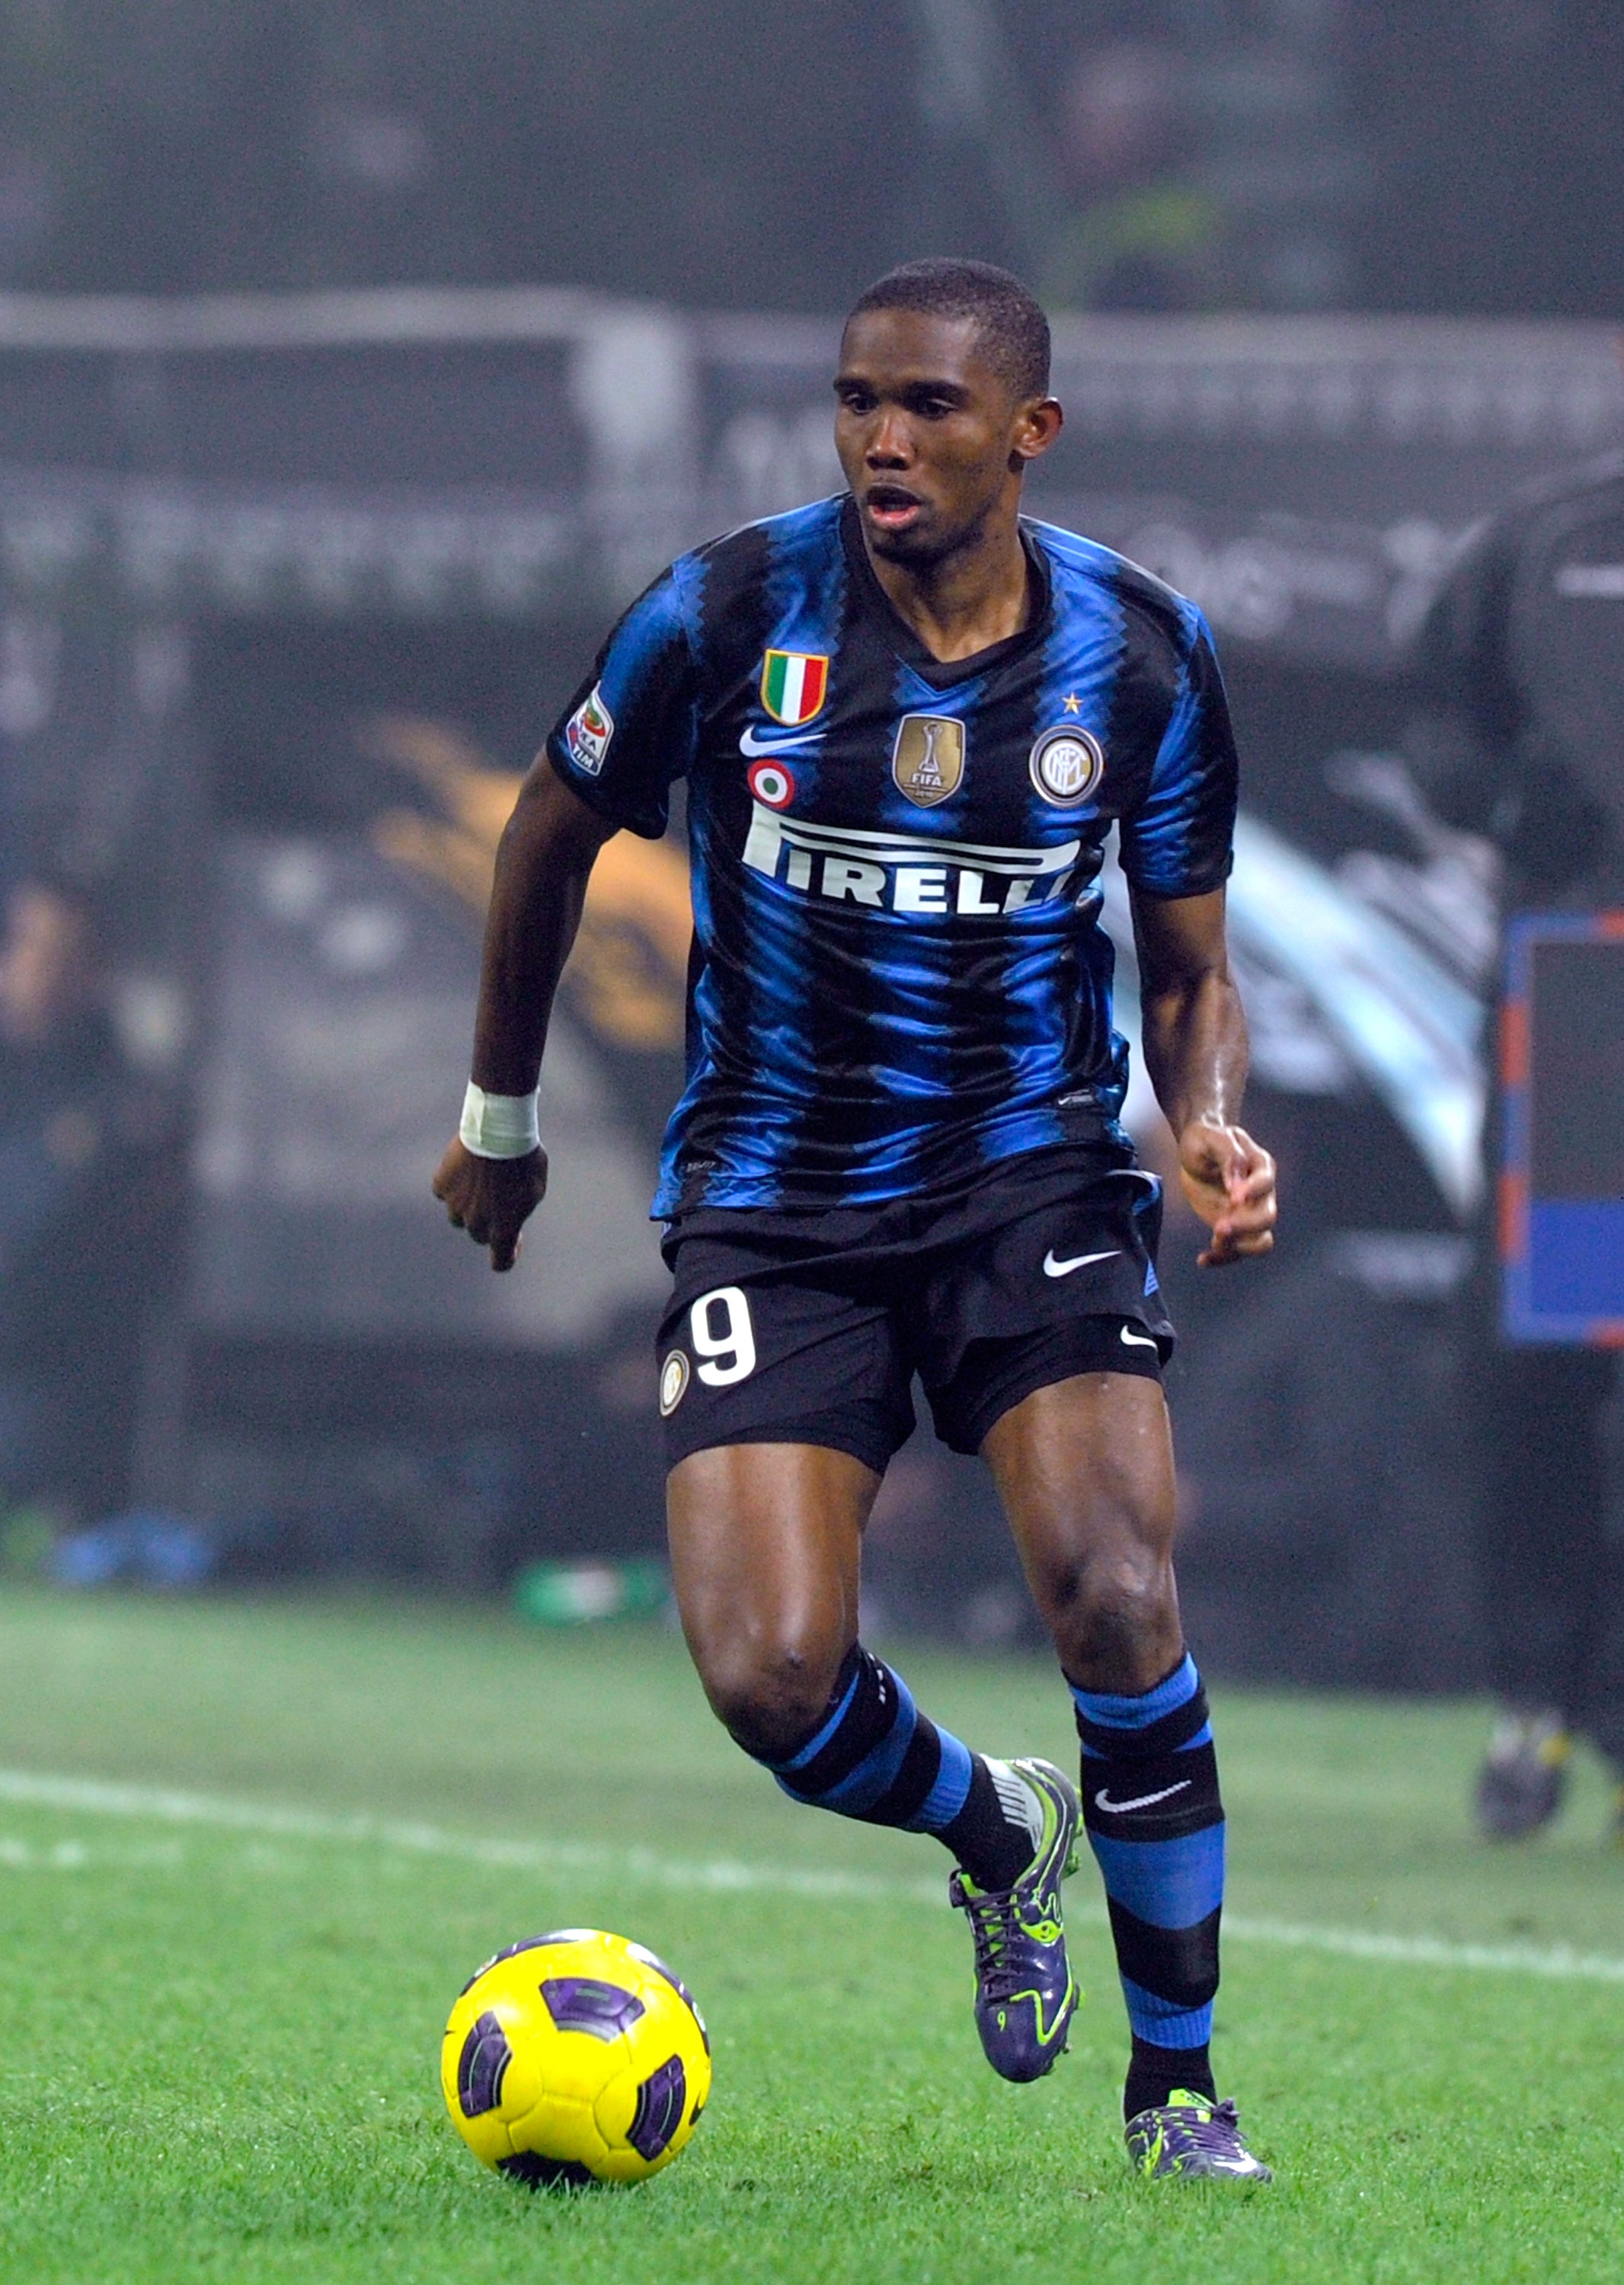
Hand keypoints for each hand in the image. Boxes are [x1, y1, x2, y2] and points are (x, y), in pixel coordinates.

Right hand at [432, 1138, 547, 1271]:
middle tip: (499, 1199)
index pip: (501, 1262)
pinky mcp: (442, 1184)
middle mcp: (477, 1222)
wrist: (499, 1129)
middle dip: (489, 1223)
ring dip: (469, 1206)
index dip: (508, 1255)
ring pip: (459, 1216)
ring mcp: (456, 1204)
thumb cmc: (524, 1159)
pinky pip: (445, 1192)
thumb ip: (520, 1211)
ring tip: (481, 1180)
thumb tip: (510, 1218)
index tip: (514, 1239)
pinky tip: (465, 1169)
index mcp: (504, 1228)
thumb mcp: (535, 1189)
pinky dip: (453, 1185)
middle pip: (479, 1235)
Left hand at [1176, 1118, 1276, 1267]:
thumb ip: (1227, 1155)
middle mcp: (1261, 1193)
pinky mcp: (1235, 1228)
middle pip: (1267, 1217)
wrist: (1195, 1153)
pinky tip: (1203, 1259)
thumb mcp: (1209, 1138)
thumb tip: (1237, 1184)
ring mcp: (1249, 1213)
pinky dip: (1222, 1258)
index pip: (1265, 1182)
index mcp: (1260, 1165)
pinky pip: (1237, 1251)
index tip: (1232, 1198)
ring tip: (1215, 1242)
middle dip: (1246, 1226)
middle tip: (1219, 1227)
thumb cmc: (1204, 1139)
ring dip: (1240, 1247)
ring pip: (1260, 1241)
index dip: (1253, 1191)